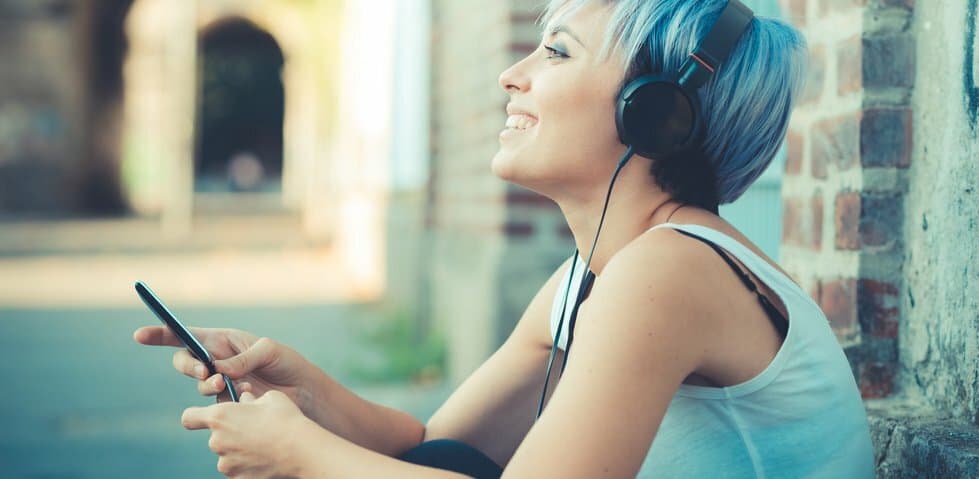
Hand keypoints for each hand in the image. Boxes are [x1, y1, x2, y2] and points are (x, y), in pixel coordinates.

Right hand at [133, 326, 310, 407]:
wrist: (303, 392)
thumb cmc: (288, 363)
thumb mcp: (268, 351)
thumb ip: (242, 358)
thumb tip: (219, 369)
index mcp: (224, 340)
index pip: (187, 335)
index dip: (161, 334)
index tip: (140, 335)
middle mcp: (218, 359)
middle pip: (185, 361)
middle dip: (189, 367)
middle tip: (205, 373)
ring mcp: (221, 382)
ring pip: (199, 384)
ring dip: (208, 385)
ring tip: (227, 385)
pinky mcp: (228, 402)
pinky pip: (215, 402)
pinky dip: (226, 400)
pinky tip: (246, 396)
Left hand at [182, 390, 315, 477]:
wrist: (301, 450)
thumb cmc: (285, 419)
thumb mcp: (269, 397)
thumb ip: (249, 400)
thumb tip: (244, 402)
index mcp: (219, 417)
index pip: (189, 418)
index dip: (196, 417)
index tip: (207, 417)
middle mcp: (217, 442)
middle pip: (215, 437)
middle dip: (230, 433)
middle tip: (255, 428)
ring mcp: (226, 464)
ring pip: (227, 455)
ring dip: (239, 450)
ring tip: (264, 444)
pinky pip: (238, 470)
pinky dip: (248, 465)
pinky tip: (266, 458)